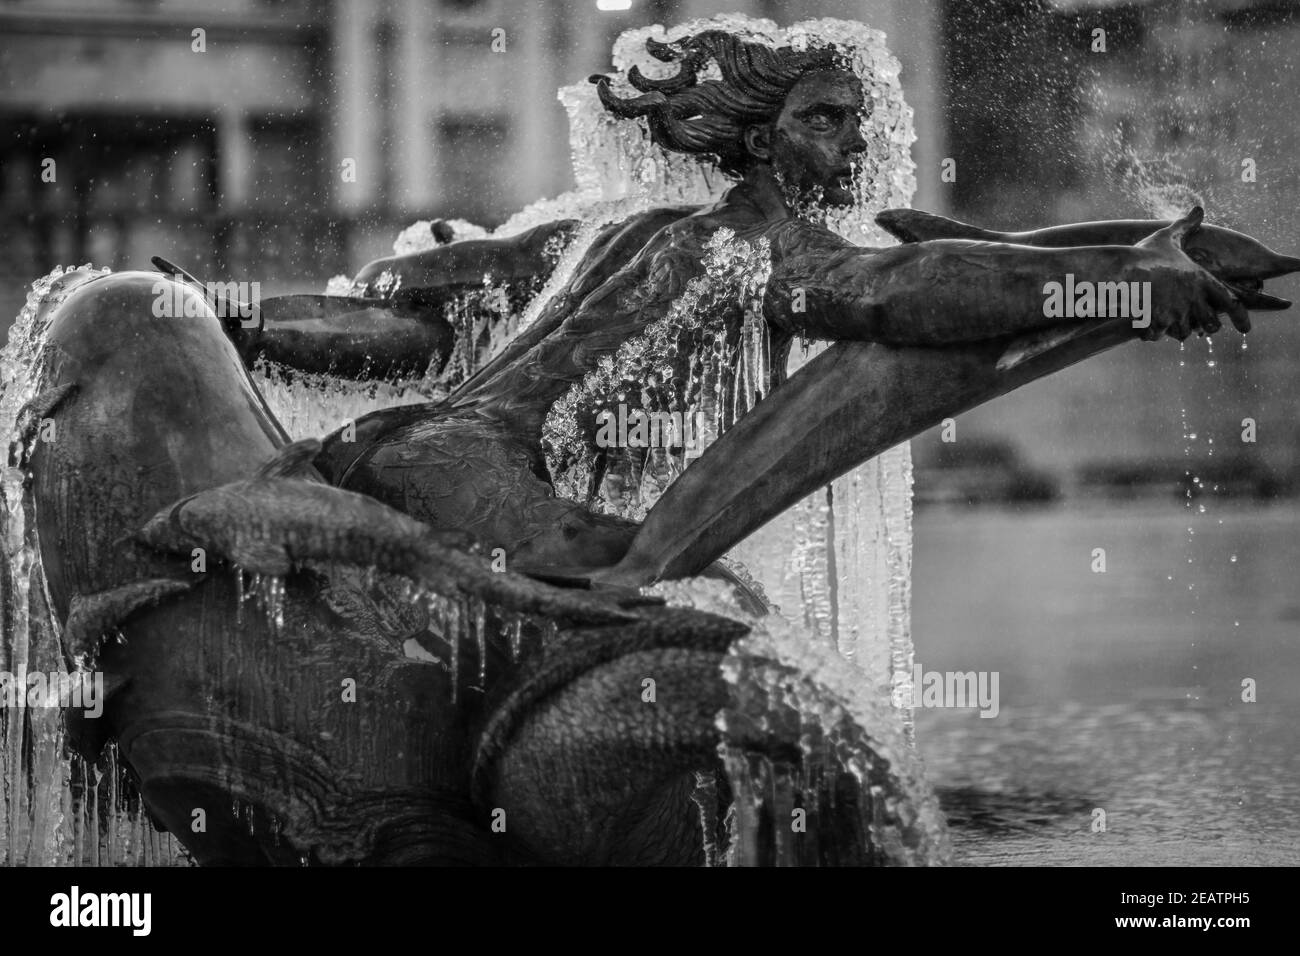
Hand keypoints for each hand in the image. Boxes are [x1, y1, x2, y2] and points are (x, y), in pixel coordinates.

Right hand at [1132, 206, 1248, 340]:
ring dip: (1174, 329)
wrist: (1124, 269)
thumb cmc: (1146, 254)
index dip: (1241, 318)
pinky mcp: (1159, 323)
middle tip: (1195, 324)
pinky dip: (1150, 332)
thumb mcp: (1168, 237)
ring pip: (1183, 333)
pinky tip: (1143, 324)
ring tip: (1164, 321)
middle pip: (1210, 325)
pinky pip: (1157, 335)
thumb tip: (1198, 209)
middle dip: (1203, 327)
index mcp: (1203, 280)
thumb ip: (1186, 225)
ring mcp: (1178, 313)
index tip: (1245, 329)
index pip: (1232, 303)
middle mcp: (1195, 299)